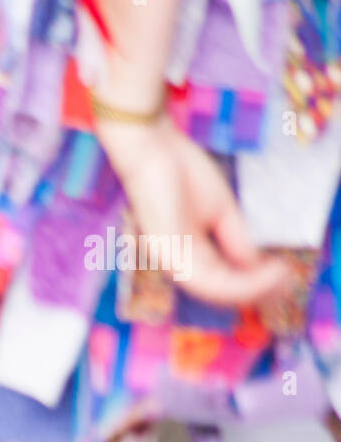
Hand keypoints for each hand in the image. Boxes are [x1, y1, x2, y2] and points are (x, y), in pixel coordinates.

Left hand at [96, 116, 287, 306]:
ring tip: (281, 277)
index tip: (283, 274)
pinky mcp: (168, 252)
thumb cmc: (180, 174)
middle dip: (258, 290)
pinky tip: (265, 271)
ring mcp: (170, 259)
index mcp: (187, 254)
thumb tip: (256, 266)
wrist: (154, 149)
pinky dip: (240, 281)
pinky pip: (206, 280)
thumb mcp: (220, 210)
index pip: (221, 281)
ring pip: (216, 291)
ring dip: (253, 288)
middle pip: (220, 292)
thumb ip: (236, 239)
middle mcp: (177, 263)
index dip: (254, 283)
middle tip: (287, 281)